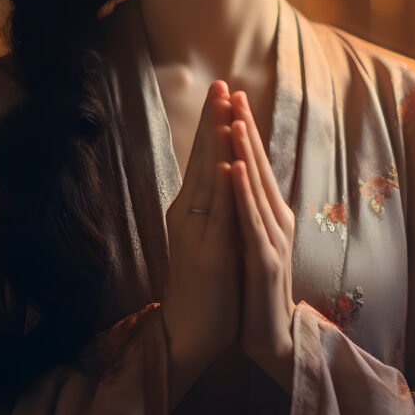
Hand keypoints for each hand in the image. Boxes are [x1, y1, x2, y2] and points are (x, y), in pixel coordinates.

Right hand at [161, 81, 241, 365]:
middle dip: (212, 119)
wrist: (189, 331)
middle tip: (220, 83)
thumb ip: (212, 205)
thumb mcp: (207, 235)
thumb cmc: (204, 284)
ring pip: (208, 178)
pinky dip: (222, 187)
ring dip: (216, 142)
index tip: (223, 91)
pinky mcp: (208, 253)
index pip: (203, 156)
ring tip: (224, 109)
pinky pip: (217, 214)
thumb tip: (223, 171)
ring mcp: (196, 231)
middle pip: (201, 157)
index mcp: (191, 207)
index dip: (212, 123)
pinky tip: (226, 163)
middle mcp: (188, 212)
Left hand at [228, 90, 296, 390]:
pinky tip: (235, 168)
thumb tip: (239, 178)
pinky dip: (243, 191)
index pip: (254, 165)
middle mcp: (275, 220)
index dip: (244, 130)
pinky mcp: (265, 261)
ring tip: (235, 119)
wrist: (272, 339)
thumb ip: (250, 211)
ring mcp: (272, 239)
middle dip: (245, 127)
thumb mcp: (253, 241)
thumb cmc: (258, 290)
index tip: (231, 96)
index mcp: (269, 215)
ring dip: (246, 151)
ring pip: (257, 187)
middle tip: (234, 91)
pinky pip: (251, 220)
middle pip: (259, 166)